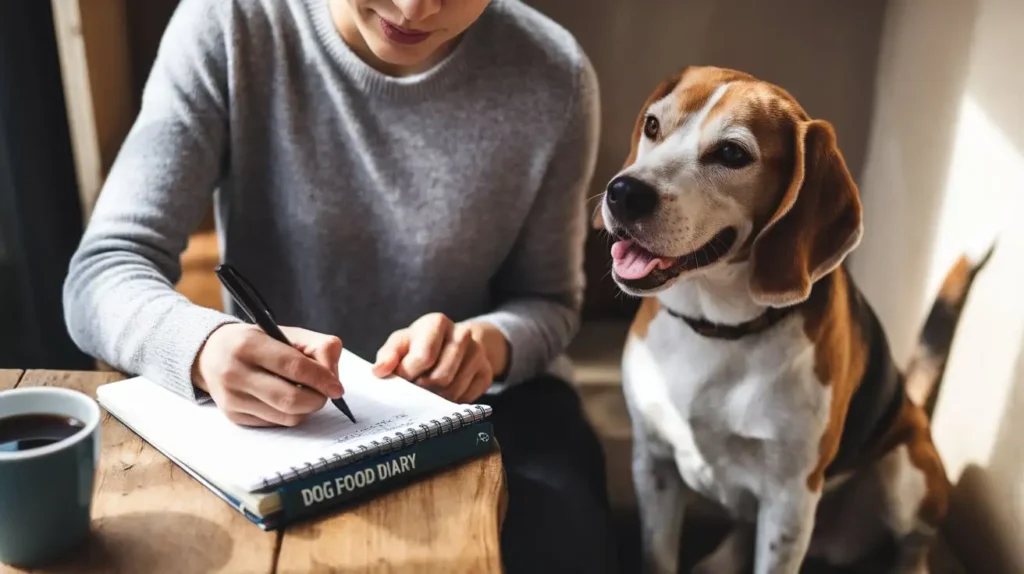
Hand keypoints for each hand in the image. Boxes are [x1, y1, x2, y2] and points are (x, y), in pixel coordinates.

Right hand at [192, 323, 343, 426]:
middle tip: (326, 392)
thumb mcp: (286, 333)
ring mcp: (232, 398)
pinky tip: (285, 399)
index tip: (337, 387)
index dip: (321, 379)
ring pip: (286, 417)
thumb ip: (318, 347)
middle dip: (317, 399)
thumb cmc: (257, 342)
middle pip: (290, 399)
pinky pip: (276, 424)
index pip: (293, 367)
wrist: (211, 355)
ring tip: (305, 392)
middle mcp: (235, 373)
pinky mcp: (234, 417)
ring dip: (306, 408)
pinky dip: (290, 414)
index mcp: (248, 344)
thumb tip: (333, 377)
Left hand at [371, 313, 507, 402]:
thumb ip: (387, 355)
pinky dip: (452, 401)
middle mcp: (462, 334)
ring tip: (429, 389)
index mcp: (437, 322)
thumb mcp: (400, 343)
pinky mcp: (486, 372)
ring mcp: (478, 353)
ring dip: (436, 398)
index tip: (402, 378)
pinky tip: (445, 391)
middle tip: (416, 387)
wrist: (451, 343)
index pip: (423, 358)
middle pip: (440, 377)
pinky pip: (467, 398)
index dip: (408, 375)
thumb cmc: (418, 344)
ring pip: (454, 390)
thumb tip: (380, 371)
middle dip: (423, 389)